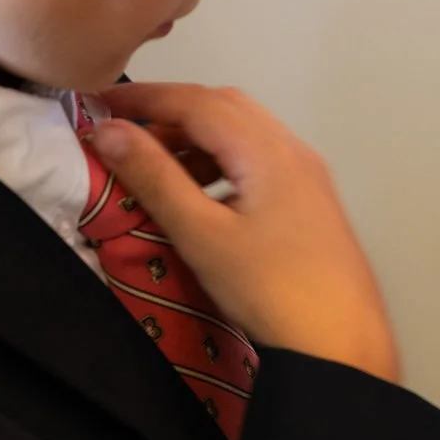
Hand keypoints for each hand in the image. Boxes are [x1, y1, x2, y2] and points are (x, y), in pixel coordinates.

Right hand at [86, 85, 400, 381]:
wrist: (340, 343)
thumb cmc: (271, 290)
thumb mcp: (201, 234)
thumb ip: (154, 177)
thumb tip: (110, 131)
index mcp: (267, 149)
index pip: (197, 101)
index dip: (144, 96)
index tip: (98, 103)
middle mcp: (293, 150)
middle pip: (223, 108)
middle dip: (170, 113)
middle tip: (124, 134)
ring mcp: (307, 175)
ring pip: (243, 134)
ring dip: (196, 140)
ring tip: (155, 170)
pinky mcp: (311, 202)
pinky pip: (259, 162)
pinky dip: (220, 164)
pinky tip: (199, 198)